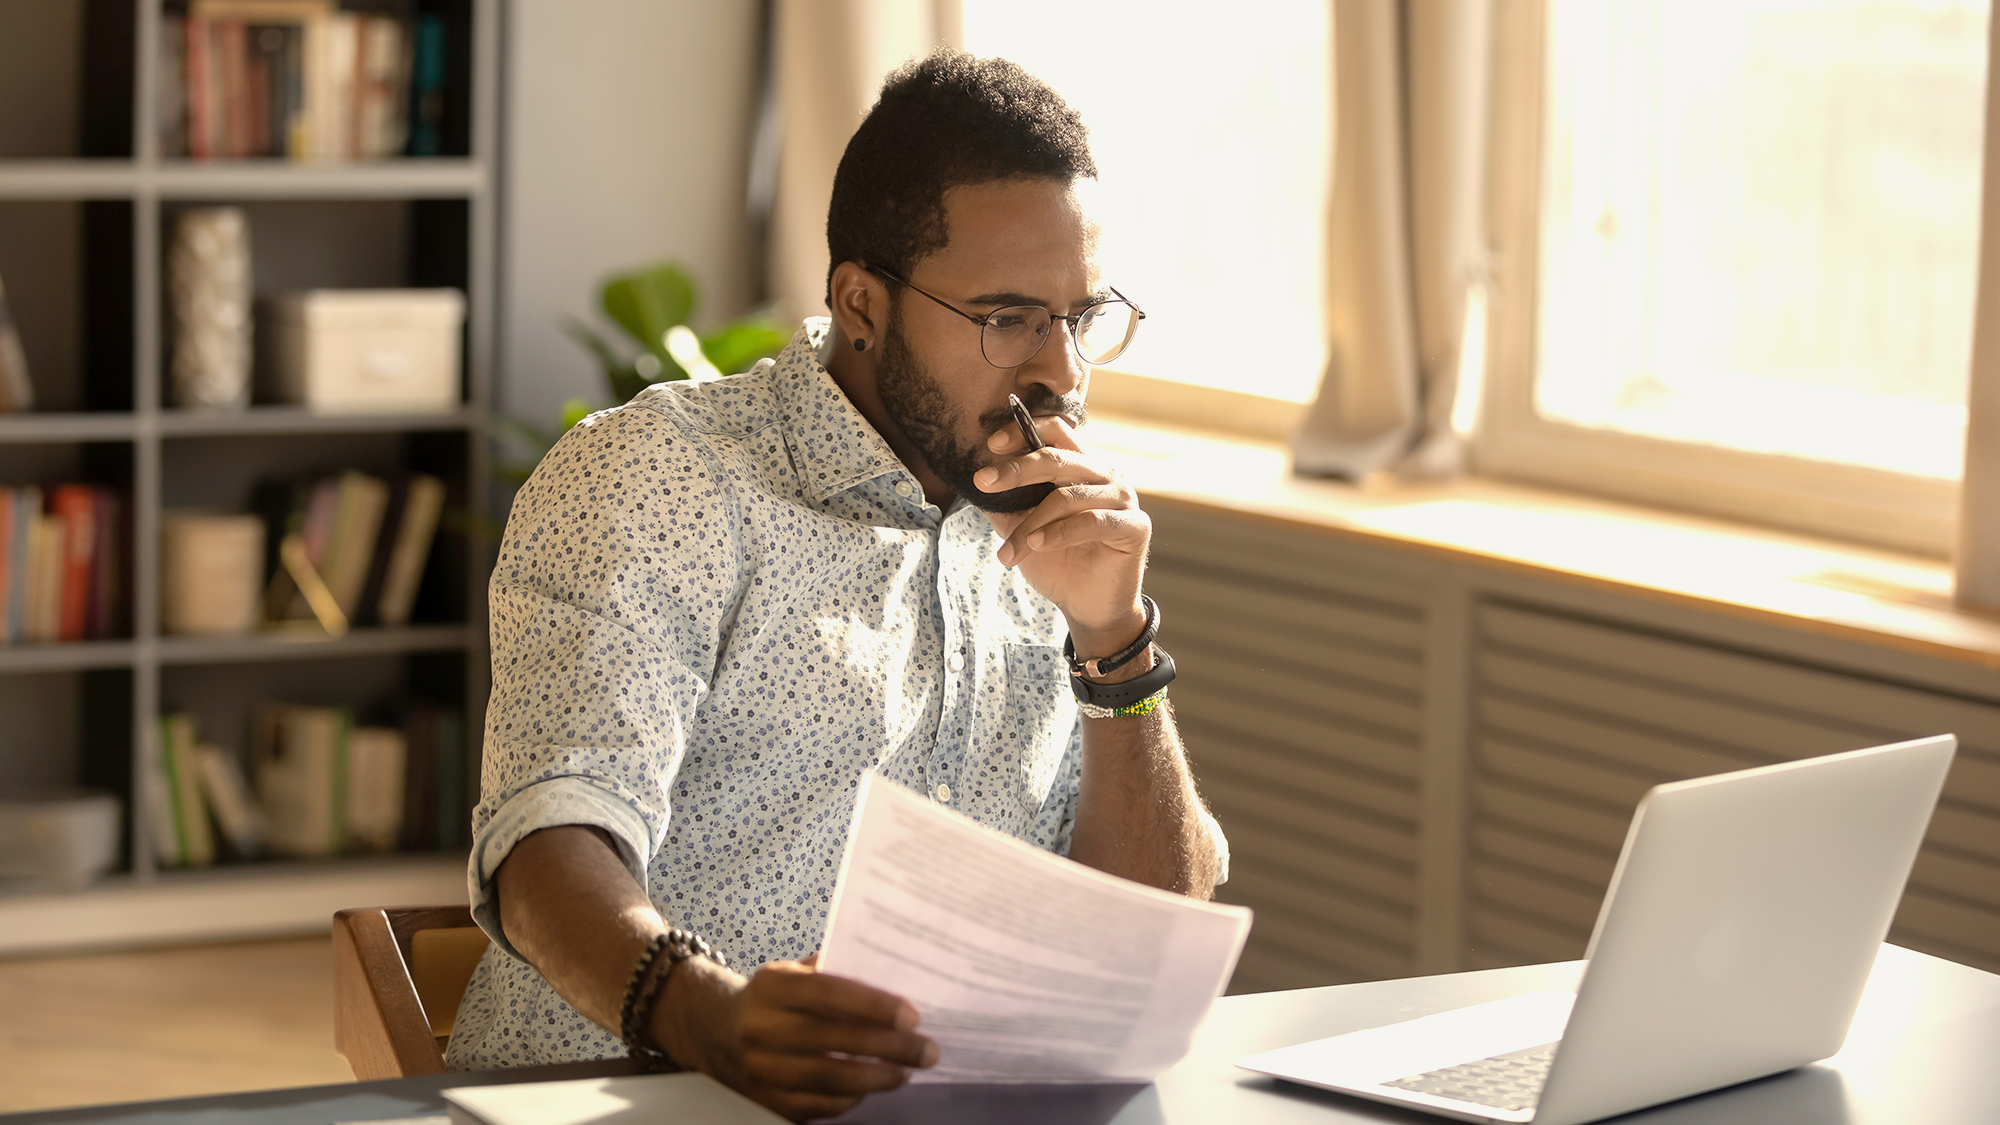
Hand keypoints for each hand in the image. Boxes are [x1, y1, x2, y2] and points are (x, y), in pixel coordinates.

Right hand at [658, 955, 937, 1120]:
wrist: (713, 1029)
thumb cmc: (771, 997)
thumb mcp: (792, 971)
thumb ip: (833, 971)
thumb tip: (894, 974)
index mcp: (773, 987)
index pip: (828, 993)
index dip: (872, 1005)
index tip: (912, 1016)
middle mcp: (761, 1028)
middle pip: (832, 1041)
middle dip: (888, 1048)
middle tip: (927, 1050)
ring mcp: (760, 1069)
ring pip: (826, 1080)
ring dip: (875, 1079)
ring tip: (906, 1072)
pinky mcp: (764, 1100)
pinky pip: (814, 1107)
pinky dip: (849, 1101)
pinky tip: (872, 1088)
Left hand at [976, 417, 1149, 658]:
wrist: (1086, 606)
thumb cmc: (1057, 562)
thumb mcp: (1021, 528)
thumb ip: (1004, 504)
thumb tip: (975, 482)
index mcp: (1080, 466)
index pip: (1056, 431)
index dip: (1024, 430)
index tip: (991, 445)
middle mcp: (1104, 474)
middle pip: (1057, 458)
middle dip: (1016, 470)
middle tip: (983, 482)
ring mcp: (1122, 498)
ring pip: (1068, 496)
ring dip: (1030, 523)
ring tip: (1008, 551)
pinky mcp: (1134, 526)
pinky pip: (1092, 522)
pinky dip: (1058, 533)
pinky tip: (1036, 544)